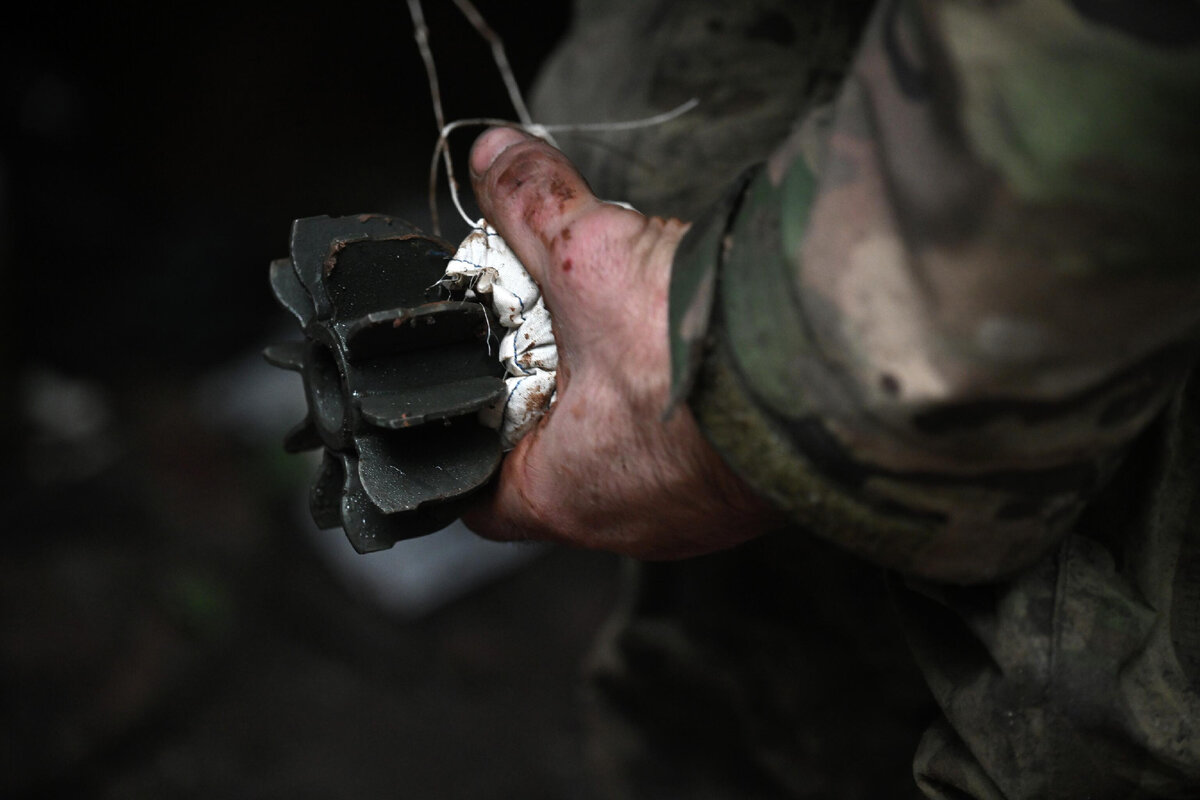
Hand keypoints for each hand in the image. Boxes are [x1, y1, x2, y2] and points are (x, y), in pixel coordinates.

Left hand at [462, 127, 776, 558]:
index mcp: (563, 493)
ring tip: (628, 344)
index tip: (476, 398)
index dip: (469, 446)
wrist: (837, 371)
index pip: (480, 498)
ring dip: (623, 413)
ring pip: (632, 468)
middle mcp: (626, 525)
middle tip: (553, 349)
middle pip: (558, 475)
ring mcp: (694, 518)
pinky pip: (697, 461)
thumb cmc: (702, 353)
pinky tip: (694, 363)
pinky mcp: (749, 496)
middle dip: (551, 410)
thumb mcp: (590, 259)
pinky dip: (685, 417)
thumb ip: (531, 204)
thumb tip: (496, 156)